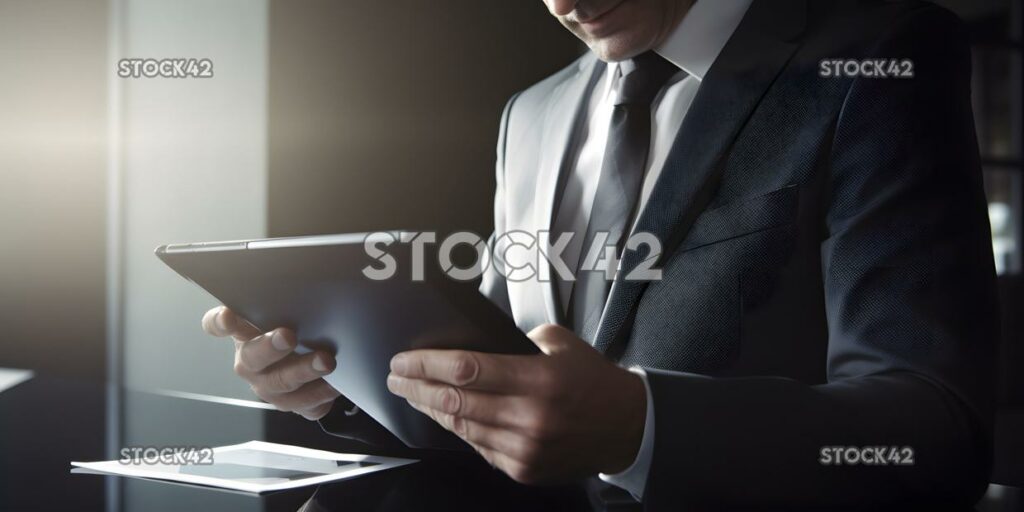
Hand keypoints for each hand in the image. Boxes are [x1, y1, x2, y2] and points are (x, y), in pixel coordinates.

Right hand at [201, 306, 339, 419]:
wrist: (310, 361)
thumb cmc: (295, 326)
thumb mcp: (285, 308)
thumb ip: (284, 296)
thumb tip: (311, 275)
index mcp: (242, 333)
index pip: (217, 325)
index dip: (220, 321)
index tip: (228, 315)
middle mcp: (251, 363)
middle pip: (252, 358)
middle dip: (270, 347)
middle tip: (288, 336)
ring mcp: (270, 387)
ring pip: (282, 385)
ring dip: (304, 372)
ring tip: (325, 361)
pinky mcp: (295, 404)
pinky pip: (306, 406)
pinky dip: (322, 395)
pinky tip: (336, 384)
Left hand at [386, 323, 645, 483]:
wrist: (627, 427)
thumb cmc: (594, 383)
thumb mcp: (561, 345)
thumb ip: (519, 340)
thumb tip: (477, 341)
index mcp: (539, 380)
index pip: (467, 369)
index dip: (427, 364)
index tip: (405, 359)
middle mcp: (530, 417)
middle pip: (455, 401)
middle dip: (417, 387)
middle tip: (397, 377)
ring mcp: (525, 448)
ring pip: (461, 427)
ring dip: (431, 409)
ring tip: (413, 394)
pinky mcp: (523, 469)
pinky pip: (478, 448)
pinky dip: (458, 430)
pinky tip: (445, 417)